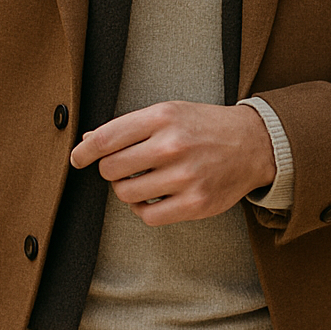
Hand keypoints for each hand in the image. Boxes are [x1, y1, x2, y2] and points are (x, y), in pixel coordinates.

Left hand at [70, 101, 275, 225]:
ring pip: (126, 193)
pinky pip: (148, 216)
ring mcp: (185, 176)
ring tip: (141, 181)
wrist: (253, 143)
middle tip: (122, 168)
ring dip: (127, 189)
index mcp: (162, 117)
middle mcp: (172, 145)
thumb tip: (88, 140)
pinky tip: (152, 198)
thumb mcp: (169, 113)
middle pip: (111, 168)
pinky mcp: (195, 203)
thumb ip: (130, 127)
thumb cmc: (204, 127)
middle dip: (110, 170)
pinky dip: (143, 209)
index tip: (78, 158)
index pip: (106, 138)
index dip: (84, 151)